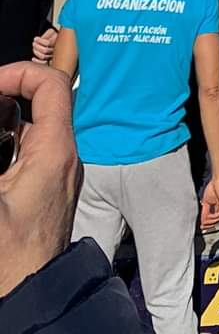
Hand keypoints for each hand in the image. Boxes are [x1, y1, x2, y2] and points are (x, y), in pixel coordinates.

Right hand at [0, 62, 79, 298]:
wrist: (31, 296)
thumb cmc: (12, 255)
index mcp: (55, 150)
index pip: (51, 84)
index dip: (19, 72)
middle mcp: (63, 155)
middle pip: (40, 103)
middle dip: (4, 98)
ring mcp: (56, 171)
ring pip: (31, 128)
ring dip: (3, 123)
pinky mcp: (46, 189)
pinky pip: (29, 151)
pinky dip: (7, 145)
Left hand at [31, 30, 57, 63]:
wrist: (57, 38)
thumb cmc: (52, 35)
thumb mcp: (51, 32)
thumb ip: (46, 35)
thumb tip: (36, 39)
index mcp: (57, 43)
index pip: (47, 43)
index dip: (40, 41)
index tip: (35, 38)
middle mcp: (55, 50)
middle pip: (45, 50)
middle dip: (37, 46)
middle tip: (33, 43)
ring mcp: (52, 55)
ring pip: (43, 56)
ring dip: (36, 52)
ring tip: (34, 48)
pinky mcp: (49, 60)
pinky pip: (44, 63)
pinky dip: (37, 61)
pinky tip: (33, 58)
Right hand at [201, 175, 218, 229]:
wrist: (217, 180)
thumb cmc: (212, 187)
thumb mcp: (206, 201)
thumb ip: (205, 210)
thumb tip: (203, 218)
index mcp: (217, 207)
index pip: (213, 218)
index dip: (207, 223)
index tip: (202, 227)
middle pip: (216, 220)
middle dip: (209, 225)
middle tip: (203, 227)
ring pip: (218, 218)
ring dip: (210, 221)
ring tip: (205, 222)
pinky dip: (213, 216)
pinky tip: (209, 217)